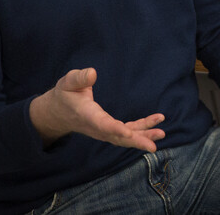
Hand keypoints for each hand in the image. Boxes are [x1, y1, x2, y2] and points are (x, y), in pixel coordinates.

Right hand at [29, 67, 165, 151]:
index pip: (101, 124)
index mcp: (87, 115)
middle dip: (135, 141)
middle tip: (152, 146)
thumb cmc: (66, 94)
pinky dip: (143, 129)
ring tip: (161, 133)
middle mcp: (97, 127)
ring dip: (144, 137)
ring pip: (125, 138)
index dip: (114, 129)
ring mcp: (104, 130)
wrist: (59, 112)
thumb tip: (93, 73)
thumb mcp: (68, 82)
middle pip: (117, 138)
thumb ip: (79, 78)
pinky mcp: (110, 129)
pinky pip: (128, 132)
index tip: (127, 133)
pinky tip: (157, 122)